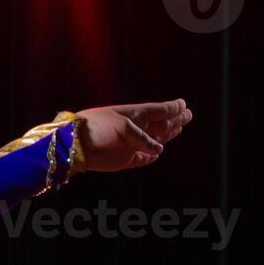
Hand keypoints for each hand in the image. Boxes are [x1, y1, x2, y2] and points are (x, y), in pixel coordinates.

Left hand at [78, 99, 192, 172]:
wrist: (75, 145)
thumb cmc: (97, 129)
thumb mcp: (123, 128)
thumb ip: (143, 138)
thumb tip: (159, 150)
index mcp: (134, 115)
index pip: (158, 111)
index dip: (171, 108)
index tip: (183, 104)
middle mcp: (135, 129)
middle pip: (160, 124)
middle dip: (175, 120)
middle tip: (188, 115)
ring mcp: (131, 145)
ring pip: (154, 141)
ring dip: (167, 135)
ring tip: (179, 128)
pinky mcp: (125, 160)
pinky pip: (143, 158)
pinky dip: (150, 156)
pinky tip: (158, 152)